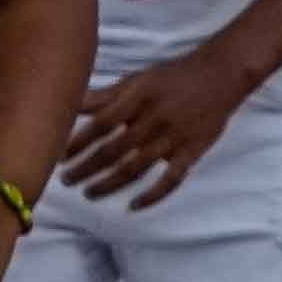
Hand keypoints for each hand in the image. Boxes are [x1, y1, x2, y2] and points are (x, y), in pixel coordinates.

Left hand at [60, 52, 252, 207]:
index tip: (59, 156)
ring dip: (109, 184)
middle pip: (113, 151)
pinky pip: (171, 179)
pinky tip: (133, 206)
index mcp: (138, 99)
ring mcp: (174, 138)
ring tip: (89, 193)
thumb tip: (70, 101)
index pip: (100, 125)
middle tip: (66, 180)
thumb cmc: (173, 76)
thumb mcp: (137, 79)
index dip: (78, 142)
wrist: (221, 75)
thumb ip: (105, 95)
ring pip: (136, 168)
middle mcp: (154, 120)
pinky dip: (152, 195)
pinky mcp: (192, 152)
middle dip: (86, 168)